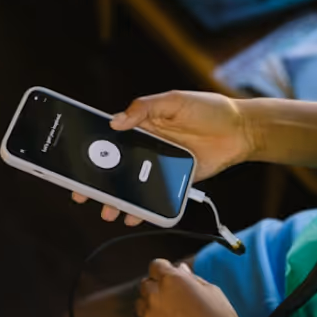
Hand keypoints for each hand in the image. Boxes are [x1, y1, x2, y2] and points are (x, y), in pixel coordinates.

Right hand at [72, 91, 254, 225]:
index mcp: (143, 124)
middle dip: (99, 183)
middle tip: (83, 196)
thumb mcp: (174, 100)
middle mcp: (148, 146)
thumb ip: (145, 108)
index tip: (75, 165)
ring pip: (133, 186)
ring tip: (109, 212)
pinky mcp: (177, 181)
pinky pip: (156, 196)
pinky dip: (144, 208)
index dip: (92, 152)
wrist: (241, 129)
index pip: (110, 139)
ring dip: (119, 200)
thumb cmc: (208, 109)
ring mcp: (161, 165)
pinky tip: (135, 215)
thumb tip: (115, 122)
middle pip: (117, 167)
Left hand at [134, 259, 245, 316]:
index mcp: (172, 280)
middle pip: (146, 284)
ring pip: (140, 305)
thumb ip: (191, 278)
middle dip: (156, 288)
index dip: (163, 270)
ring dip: (151, 307)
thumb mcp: (211, 292)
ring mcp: (148, 316)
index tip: (169, 277)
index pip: (156, 265)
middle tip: (172, 299)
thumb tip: (181, 269)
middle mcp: (156, 295)